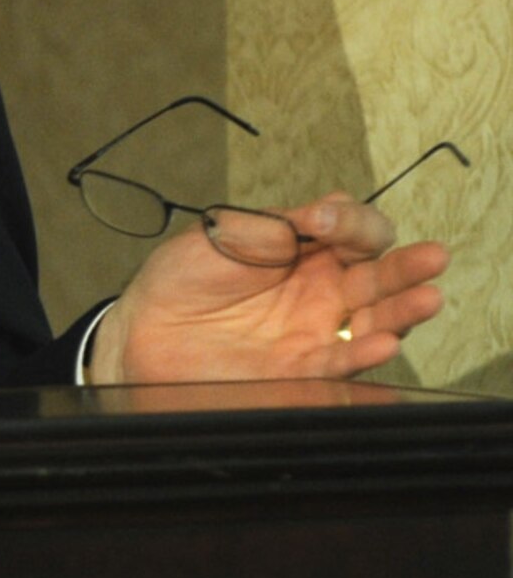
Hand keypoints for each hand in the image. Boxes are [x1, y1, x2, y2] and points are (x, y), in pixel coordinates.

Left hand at [86, 191, 448, 385]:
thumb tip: (331, 208)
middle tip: (432, 258)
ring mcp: (316, 329)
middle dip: (408, 266)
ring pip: (376, 320)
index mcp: (305, 247)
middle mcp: (321, 289)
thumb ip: (280, 223)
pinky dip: (366, 352)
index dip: (351, 221)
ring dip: (404, 309)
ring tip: (427, 298)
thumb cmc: (182, 276)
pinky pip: (343, 361)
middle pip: (380, 276)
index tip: (323, 219)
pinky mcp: (302, 369)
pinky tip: (385, 341)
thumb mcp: (226, 232)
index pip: (355, 231)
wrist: (145, 328)